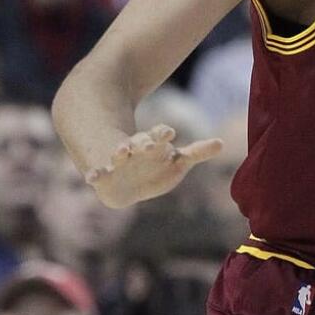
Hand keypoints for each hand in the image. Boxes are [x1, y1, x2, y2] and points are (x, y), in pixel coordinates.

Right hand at [84, 124, 222, 208]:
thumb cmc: (156, 168)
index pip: (160, 135)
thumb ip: (197, 152)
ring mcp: (118, 161)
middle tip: (148, 143)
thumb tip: (222, 143)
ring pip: (119, 153)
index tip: (169, 132)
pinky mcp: (104, 175)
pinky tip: (92, 177)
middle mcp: (136, 148)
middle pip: (140, 141)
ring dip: (120, 152)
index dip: (164, 133)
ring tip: (121, 151)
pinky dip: (95, 174)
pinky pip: (98, 173)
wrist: (125, 181)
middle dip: (144, 141)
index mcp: (154, 144)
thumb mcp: (177, 162)